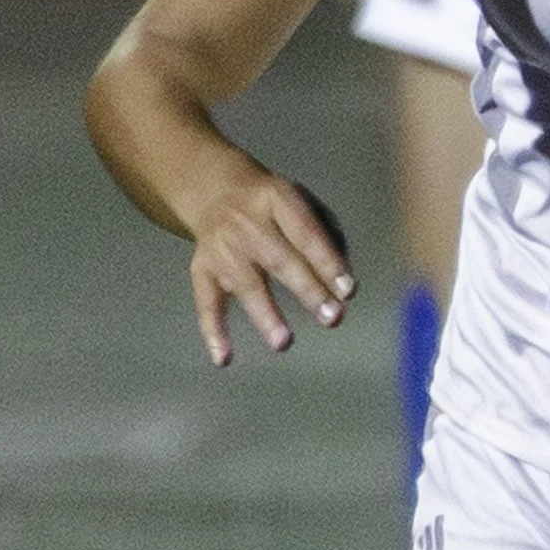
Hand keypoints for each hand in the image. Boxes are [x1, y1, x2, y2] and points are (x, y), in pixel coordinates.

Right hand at [188, 164, 356, 364]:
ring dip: (265, 314)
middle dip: (307, 291)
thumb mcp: (300, 202)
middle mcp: (246, 223)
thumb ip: (326, 236)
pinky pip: (206, 302)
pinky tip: (223, 358)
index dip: (327, 261)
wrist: (214, 191)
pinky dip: (212, 331)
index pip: (305, 232)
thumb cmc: (271, 206)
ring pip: (245, 284)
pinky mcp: (201, 269)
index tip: (348, 290)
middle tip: (332, 318)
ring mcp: (221, 249)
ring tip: (283, 342)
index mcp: (276, 200)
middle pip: (279, 260)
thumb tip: (343, 283)